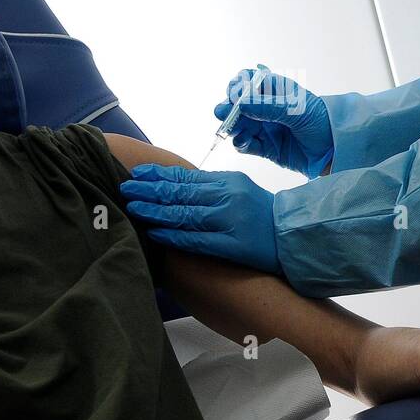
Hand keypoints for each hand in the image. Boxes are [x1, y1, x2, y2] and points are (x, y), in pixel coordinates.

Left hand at [120, 166, 280, 274]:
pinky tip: (155, 233)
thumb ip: (210, 187)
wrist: (293, 237)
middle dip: (150, 190)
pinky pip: (197, 240)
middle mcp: (228, 197)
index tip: (138, 173)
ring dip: (156, 211)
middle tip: (126, 188)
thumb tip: (174, 183)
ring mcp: (230, 221)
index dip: (159, 174)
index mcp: (229, 181)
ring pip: (185, 214)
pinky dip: (173, 236)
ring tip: (134, 207)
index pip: (187, 176)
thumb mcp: (239, 190)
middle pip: (182, 192)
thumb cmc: (262, 213)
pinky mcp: (232, 245)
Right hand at [216, 68, 333, 177]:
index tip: (234, 95)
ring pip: (238, 125)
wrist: (337, 148)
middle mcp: (266, 107)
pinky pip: (246, 144)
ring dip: (233, 127)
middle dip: (228, 108)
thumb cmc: (322, 121)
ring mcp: (264, 127)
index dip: (237, 86)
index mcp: (274, 90)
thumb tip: (240, 104)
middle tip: (223, 114)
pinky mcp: (266, 148)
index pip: (247, 81)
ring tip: (234, 132)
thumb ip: (267, 107)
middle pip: (237, 105)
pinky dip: (241, 143)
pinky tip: (243, 143)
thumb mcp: (296, 109)